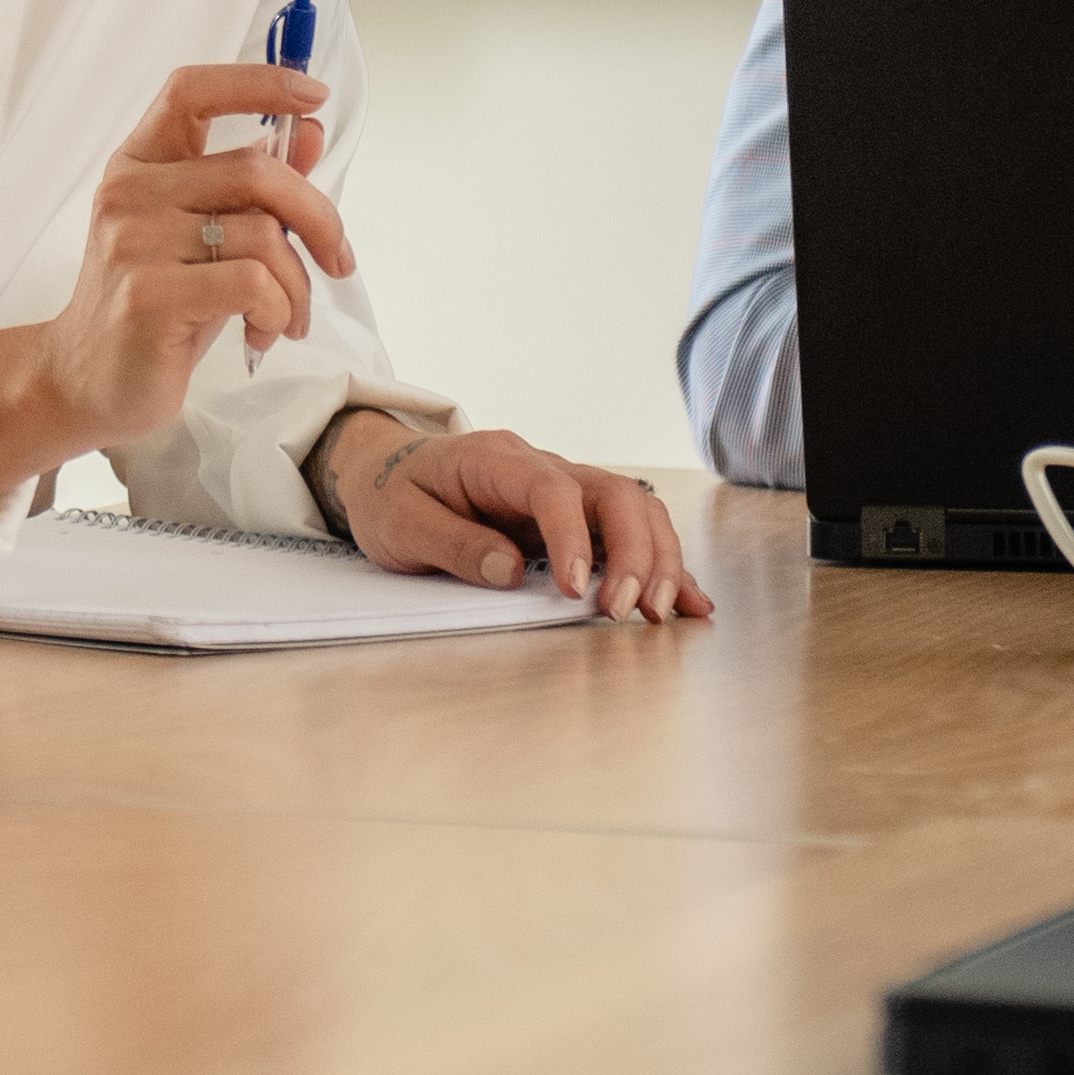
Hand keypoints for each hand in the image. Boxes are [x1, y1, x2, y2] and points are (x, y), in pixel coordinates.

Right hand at [0, 65, 352, 499]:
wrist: (87, 381)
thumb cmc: (154, 306)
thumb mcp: (203, 237)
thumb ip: (249, 188)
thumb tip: (309, 135)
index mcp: (138, 164)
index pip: (190, 92)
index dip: (258, 82)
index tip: (313, 95)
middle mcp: (128, 193)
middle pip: (255, 170)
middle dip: (318, 217)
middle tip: (337, 259)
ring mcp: (132, 244)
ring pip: (263, 236)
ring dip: (298, 285)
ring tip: (286, 316)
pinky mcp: (148, 297)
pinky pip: (252, 284)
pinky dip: (278, 311)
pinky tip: (262, 333)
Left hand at [317, 419, 717, 624]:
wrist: (385, 472)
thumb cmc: (393, 495)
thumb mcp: (400, 524)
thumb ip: (453, 545)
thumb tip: (510, 572)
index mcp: (496, 460)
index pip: (551, 489)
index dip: (571, 538)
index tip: (574, 590)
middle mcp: (542, 468)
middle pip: (612, 495)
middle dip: (634, 553)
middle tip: (628, 610)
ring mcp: (565, 490)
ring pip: (634, 510)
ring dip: (657, 560)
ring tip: (660, 614)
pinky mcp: (575, 518)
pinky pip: (629, 533)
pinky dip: (662, 565)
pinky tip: (688, 600)